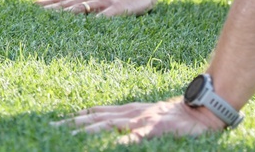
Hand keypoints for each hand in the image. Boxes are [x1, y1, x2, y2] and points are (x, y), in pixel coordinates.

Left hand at [36, 0, 159, 15]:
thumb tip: (63, 4)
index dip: (48, 3)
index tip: (32, 7)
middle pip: (67, 3)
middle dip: (51, 8)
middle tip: (34, 13)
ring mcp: (104, 2)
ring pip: (82, 8)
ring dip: (67, 13)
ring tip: (52, 19)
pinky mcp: (117, 8)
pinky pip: (105, 15)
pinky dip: (96, 20)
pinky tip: (88, 26)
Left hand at [55, 98, 225, 142]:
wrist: (203, 110)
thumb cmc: (176, 116)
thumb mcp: (147, 114)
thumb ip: (127, 117)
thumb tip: (105, 119)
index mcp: (129, 110)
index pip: (96, 111)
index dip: (76, 116)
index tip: (57, 120)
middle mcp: (131, 113)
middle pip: (95, 119)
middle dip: (72, 125)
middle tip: (51, 130)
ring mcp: (141, 120)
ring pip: (108, 126)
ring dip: (87, 132)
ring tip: (69, 138)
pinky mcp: (154, 129)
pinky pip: (134, 136)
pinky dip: (121, 140)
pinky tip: (109, 144)